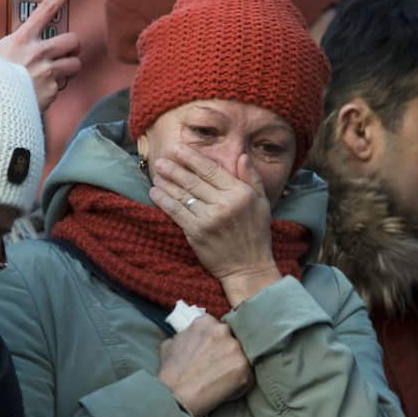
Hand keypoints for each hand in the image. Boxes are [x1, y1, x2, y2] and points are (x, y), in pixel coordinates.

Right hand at [0, 0, 81, 111]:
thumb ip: (0, 47)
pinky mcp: (52, 91)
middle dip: (74, 45)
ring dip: (70, 67)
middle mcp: (38, 52)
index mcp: (22, 38)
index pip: (46, 9)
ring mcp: (47, 72)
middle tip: (68, 50)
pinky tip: (42, 91)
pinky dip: (55, 88)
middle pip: (73, 40)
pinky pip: (62, 86)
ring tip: (58, 72)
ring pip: (75, 64)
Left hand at [149, 146, 281, 306]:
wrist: (248, 267)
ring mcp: (209, 218)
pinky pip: (176, 212)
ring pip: (183, 195)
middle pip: (193, 180)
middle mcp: (224, 203)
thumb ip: (252, 177)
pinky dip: (164, 201)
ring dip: (166, 182)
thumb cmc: (256, 234)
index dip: (192, 158)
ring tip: (156, 173)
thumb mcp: (262, 202)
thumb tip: (242, 156)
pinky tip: (155, 193)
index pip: (211, 170)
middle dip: (174, 168)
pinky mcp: (197, 233)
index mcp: (240, 193)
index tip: (178, 148)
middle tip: (161, 159)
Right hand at [157, 314, 253, 416]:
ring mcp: (235, 348)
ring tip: (220, 380)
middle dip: (227, 351)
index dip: (216, 341)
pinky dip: (240, 384)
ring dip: (235, 367)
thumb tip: (191, 337)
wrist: (175, 396)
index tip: (212, 351)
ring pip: (243, 356)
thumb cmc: (170, 374)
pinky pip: (248, 376)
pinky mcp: (244, 367)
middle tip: (217, 366)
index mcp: (205, 322)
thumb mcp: (170, 344)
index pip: (218, 326)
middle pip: (233, 338)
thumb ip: (186, 335)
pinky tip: (225, 391)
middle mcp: (222, 330)